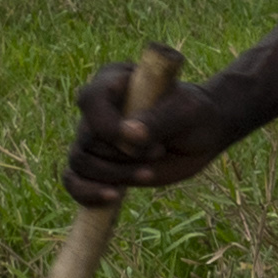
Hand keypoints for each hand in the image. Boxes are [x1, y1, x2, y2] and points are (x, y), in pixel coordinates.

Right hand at [63, 52, 236, 206]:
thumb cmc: (196, 112)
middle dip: (122, 156)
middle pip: (86, 138)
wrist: (203, 133)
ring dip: (114, 175)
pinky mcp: (99, 164)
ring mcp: (96, 138)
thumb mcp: (185, 111)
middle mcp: (98, 109)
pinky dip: (87, 193)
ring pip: (80, 162)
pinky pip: (74, 181)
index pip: (91, 100)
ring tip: (148, 174)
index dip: (108, 125)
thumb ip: (159, 119)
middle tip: (158, 152)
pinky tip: (114, 197)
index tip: (139, 140)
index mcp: (113, 81)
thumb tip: (130, 134)